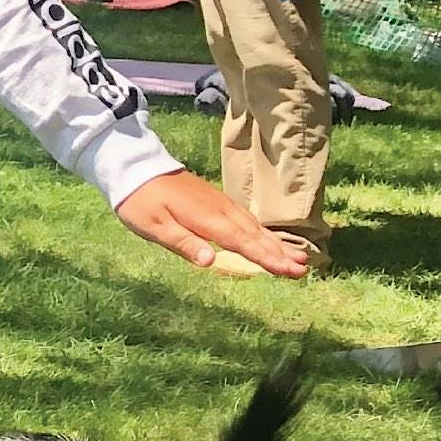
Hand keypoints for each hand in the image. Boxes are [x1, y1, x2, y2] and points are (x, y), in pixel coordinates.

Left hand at [108, 167, 314, 276]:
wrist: (136, 168)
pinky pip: (247, 220)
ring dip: (276, 243)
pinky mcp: (217, 202)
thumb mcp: (154, 227)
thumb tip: (210, 261)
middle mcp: (221, 210)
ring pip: (255, 227)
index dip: (267, 258)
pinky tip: (270, 241)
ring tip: (299, 258)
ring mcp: (221, 204)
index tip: (289, 271)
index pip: (243, 243)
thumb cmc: (141, 202)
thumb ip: (184, 243)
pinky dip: (263, 232)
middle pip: (256, 235)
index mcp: (208, 219)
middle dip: (280, 253)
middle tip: (303, 270)